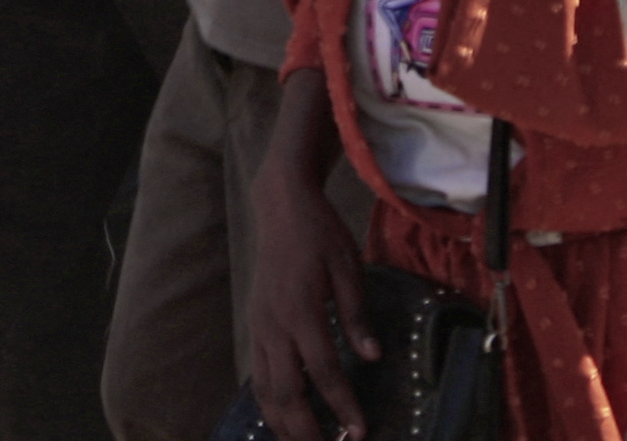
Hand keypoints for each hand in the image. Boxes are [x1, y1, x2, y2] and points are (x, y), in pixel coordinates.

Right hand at [247, 139, 374, 439]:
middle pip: (287, 392)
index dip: (343, 405)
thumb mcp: (348, 268)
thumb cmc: (320, 235)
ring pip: (265, 389)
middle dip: (307, 430)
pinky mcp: (254, 325)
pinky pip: (257, 374)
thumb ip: (357, 316)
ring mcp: (259, 326)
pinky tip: (282, 417)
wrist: (281, 207)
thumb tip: (372, 357)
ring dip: (283, 423)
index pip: (324, 371)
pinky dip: (268, 402)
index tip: (360, 431)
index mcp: (301, 310)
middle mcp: (274, 325)